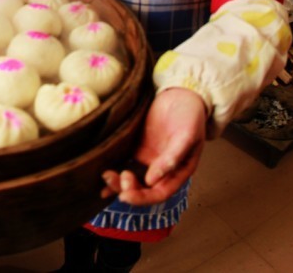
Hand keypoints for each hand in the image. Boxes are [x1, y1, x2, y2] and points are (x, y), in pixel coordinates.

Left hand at [101, 88, 206, 205]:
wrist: (181, 95)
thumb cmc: (190, 116)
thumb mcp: (186, 136)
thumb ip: (172, 158)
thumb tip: (152, 180)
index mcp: (178, 172)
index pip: (160, 193)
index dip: (142, 198)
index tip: (126, 195)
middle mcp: (162, 170)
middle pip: (142, 189)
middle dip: (126, 189)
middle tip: (113, 178)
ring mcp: (148, 159)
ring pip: (131, 178)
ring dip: (117, 182)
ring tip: (105, 176)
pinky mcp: (136, 146)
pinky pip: (124, 161)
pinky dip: (114, 168)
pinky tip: (102, 173)